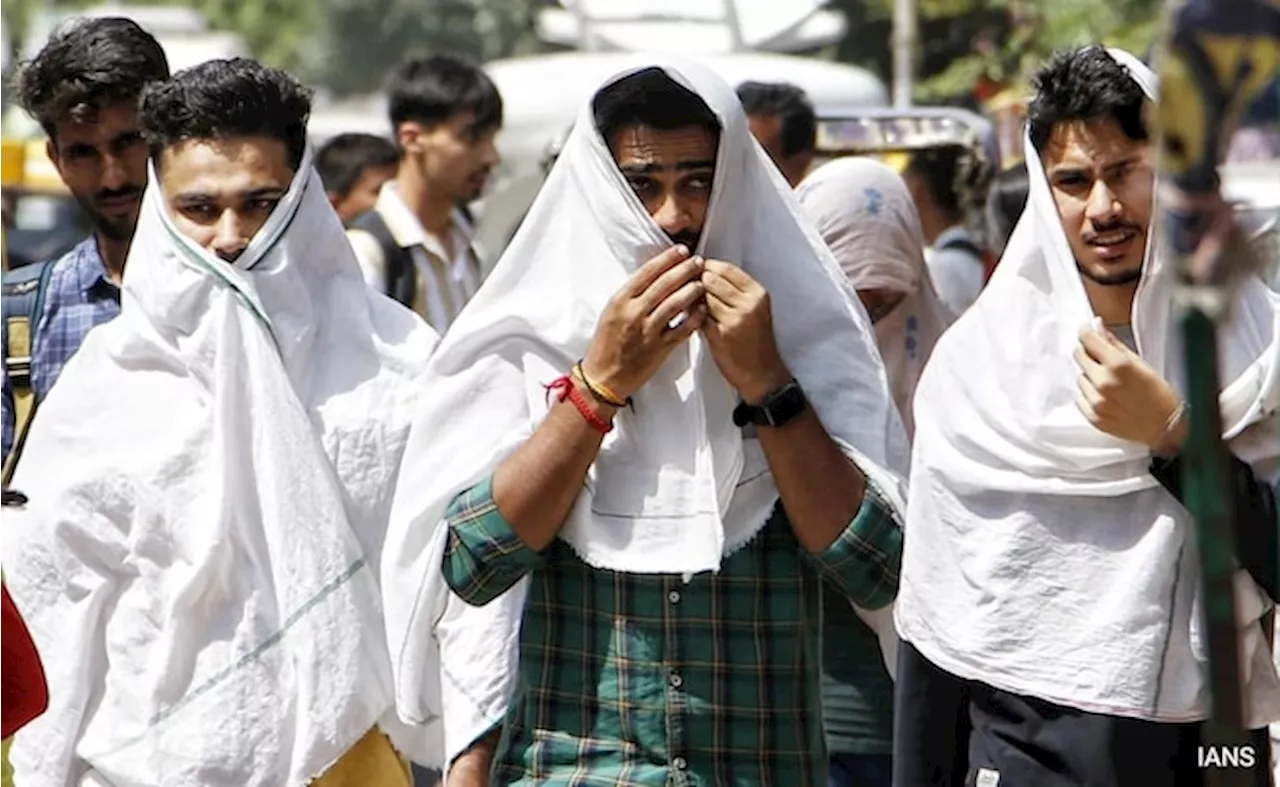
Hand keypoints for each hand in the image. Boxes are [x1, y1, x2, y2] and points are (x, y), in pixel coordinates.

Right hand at [581, 245, 706, 399]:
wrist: (604, 377)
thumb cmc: (606, 343)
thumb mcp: (611, 312)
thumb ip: (631, 296)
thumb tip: (655, 275)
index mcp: (620, 301)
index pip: (647, 272)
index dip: (667, 259)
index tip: (681, 250)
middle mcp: (634, 313)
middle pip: (664, 284)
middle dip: (684, 269)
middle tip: (698, 261)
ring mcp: (648, 331)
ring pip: (675, 304)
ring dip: (692, 290)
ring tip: (702, 282)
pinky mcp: (660, 349)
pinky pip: (682, 329)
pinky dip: (695, 317)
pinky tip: (703, 308)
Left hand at [699, 259, 789, 401]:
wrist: (762, 374)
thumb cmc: (754, 341)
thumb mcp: (753, 309)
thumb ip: (734, 291)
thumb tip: (703, 272)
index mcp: (757, 293)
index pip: (726, 268)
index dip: (707, 267)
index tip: (695, 271)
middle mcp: (748, 304)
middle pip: (711, 279)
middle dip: (696, 281)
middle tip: (685, 287)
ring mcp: (735, 319)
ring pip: (702, 296)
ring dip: (690, 297)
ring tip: (686, 302)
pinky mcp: (721, 335)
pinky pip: (697, 316)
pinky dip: (690, 314)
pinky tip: (687, 317)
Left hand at [1074, 326, 1184, 452]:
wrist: (1167, 428)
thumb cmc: (1160, 394)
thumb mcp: (1142, 363)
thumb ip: (1115, 345)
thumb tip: (1097, 327)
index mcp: (1118, 365)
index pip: (1088, 340)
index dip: (1086, 333)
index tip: (1086, 332)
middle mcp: (1104, 383)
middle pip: (1079, 356)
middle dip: (1088, 353)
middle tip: (1100, 358)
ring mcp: (1097, 402)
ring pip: (1080, 378)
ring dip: (1090, 376)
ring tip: (1110, 383)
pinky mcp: (1093, 417)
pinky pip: (1080, 398)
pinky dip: (1089, 394)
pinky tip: (1106, 397)